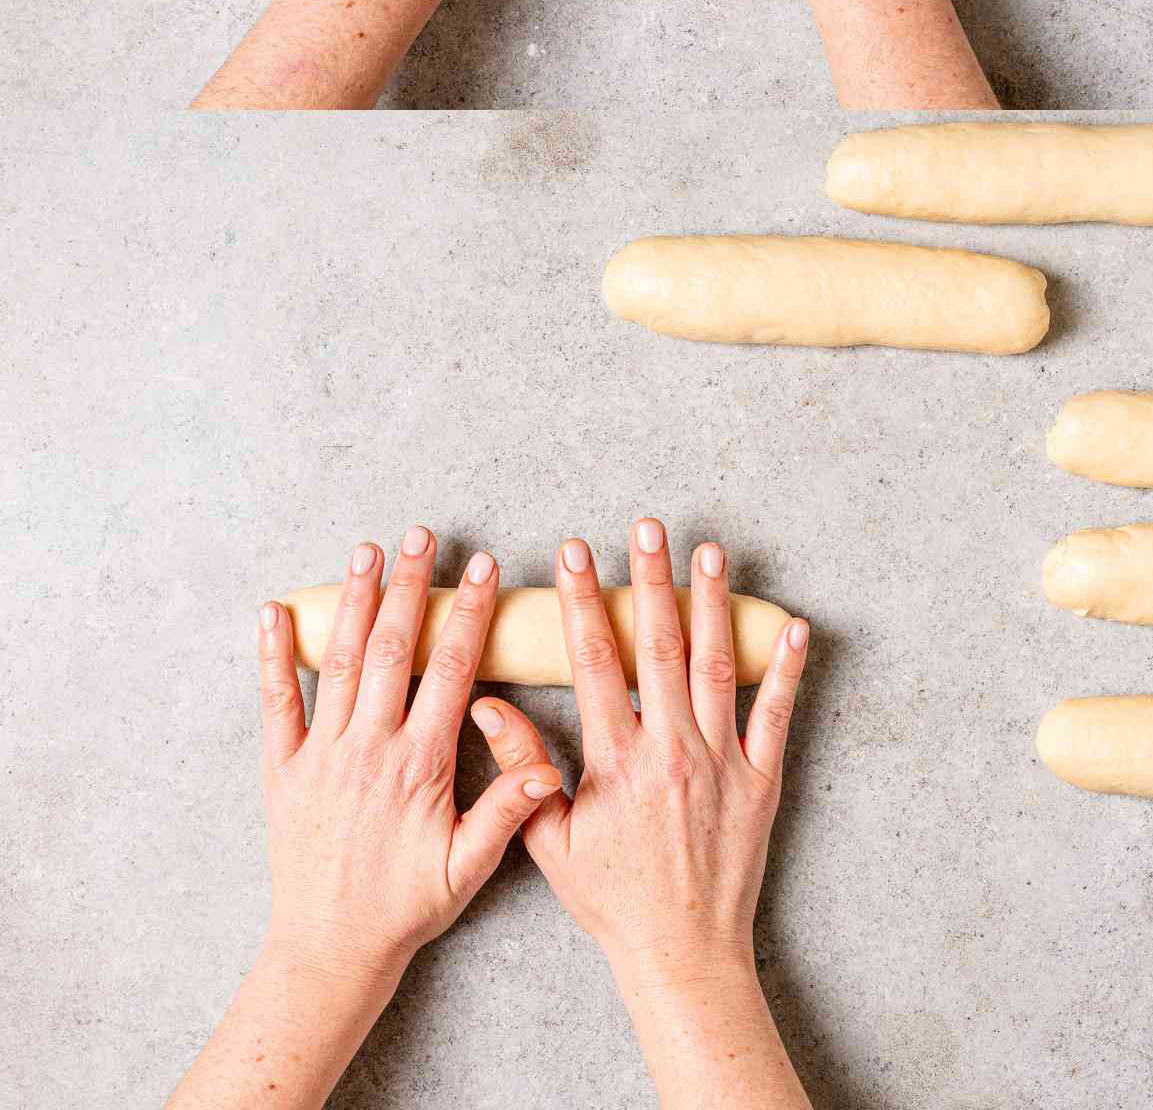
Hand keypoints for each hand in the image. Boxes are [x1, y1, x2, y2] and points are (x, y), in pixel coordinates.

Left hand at [257, 526, 560, 979]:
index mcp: (420, 765)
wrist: (330, 949)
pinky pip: (276, 703)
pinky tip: (275, 612)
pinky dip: (274, 655)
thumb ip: (507, 813)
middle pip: (394, 648)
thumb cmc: (406, 908)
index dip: (469, 613)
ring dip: (355, 601)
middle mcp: (369, 749)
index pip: (452, 670)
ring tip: (367, 551)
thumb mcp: (468, 868)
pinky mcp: (283, 770)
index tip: (484, 568)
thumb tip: (546, 768)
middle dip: (409, 585)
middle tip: (421, 535)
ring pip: (341, 662)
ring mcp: (322, 755)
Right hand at [478, 522, 808, 981]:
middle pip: (660, 647)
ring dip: (713, 604)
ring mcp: (722, 763)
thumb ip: (520, 769)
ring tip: (710, 552)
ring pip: (717, 666)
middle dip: (651, 580)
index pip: (595, 662)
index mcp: (617, 763)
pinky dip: (786, 669)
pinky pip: (777, 715)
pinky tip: (792, 625)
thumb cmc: (613, 899)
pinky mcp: (761, 781)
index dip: (584, 602)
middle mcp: (672, 753)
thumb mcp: (551, 841)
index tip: (577, 553)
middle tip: (648, 527)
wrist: (681, 952)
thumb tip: (487, 705)